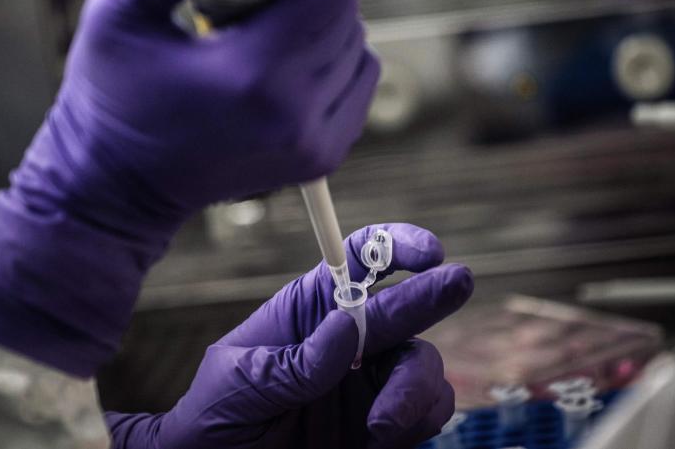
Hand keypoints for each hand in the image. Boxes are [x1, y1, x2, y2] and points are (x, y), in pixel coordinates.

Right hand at [0, 0, 378, 376]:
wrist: (118, 187)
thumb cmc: (110, 99)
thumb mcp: (120, 12)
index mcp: (252, 78)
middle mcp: (297, 115)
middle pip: (343, 12)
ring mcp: (316, 142)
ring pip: (356, 43)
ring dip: (316, 17)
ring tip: (254, 25)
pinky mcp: (321, 155)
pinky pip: (357, 79)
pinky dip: (328, 55)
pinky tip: (275, 56)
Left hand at [106, 224, 473, 448]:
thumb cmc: (216, 417)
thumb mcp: (240, 382)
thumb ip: (295, 361)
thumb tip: (348, 327)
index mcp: (309, 309)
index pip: (359, 260)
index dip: (395, 244)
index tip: (426, 252)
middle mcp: (349, 338)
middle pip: (403, 307)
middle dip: (431, 295)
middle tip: (458, 282)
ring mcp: (371, 381)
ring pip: (423, 364)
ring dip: (413, 388)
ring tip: (379, 425)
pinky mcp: (386, 423)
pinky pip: (428, 410)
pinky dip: (416, 421)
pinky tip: (378, 437)